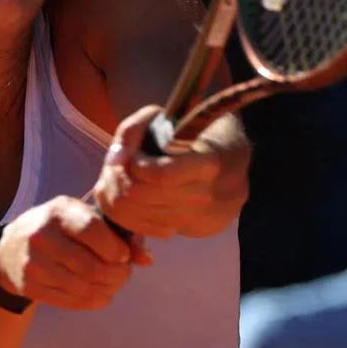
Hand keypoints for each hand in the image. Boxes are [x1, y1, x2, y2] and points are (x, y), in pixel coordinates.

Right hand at [0, 196, 151, 310]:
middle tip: (123, 275)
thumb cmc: (58, 229)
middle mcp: (41, 235)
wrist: (11, 249)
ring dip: (107, 291)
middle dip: (117, 276)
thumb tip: (147, 260)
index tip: (124, 256)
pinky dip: (92, 302)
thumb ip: (117, 234)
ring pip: (83, 288)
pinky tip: (100, 296)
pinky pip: (70, 301)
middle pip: (91, 266)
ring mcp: (33, 263)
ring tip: (113, 285)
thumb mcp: (82, 218)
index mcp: (58, 211)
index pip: (92, 231)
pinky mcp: (29, 286)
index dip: (115, 249)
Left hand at [93, 106, 249, 238]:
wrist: (231, 159)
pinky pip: (149, 230)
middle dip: (117, 181)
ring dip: (118, 198)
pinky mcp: (194, 231)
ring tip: (120, 181)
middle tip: (114, 169)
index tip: (131, 155)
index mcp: (208, 163)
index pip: (160, 175)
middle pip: (142, 198)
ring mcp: (202, 218)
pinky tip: (133, 198)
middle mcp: (208, 196)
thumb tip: (115, 159)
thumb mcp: (163, 116)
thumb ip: (133, 130)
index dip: (133, 165)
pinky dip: (131, 215)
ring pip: (139, 218)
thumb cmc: (193, 132)